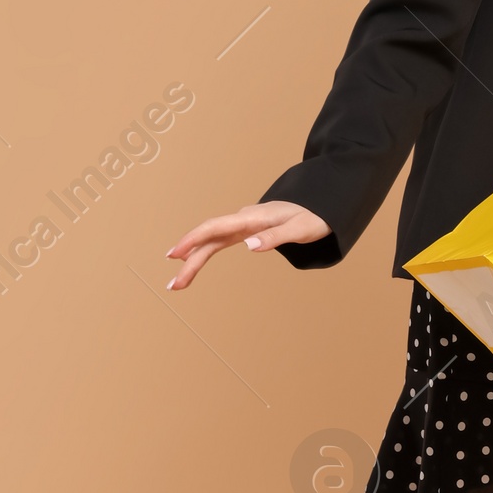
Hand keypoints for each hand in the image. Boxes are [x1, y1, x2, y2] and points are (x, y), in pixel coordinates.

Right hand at [165, 201, 330, 289]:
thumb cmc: (311, 217)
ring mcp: (242, 225)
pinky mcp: (244, 231)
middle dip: (188, 259)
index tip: (176, 255)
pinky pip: (219, 242)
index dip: (193, 240)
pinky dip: (204, 252)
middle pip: (208, 238)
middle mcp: (242, 220)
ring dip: (192, 260)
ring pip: (210, 241)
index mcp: (252, 218)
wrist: (318, 206)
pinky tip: (191, 262)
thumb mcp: (299, 230)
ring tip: (177, 283)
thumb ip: (274, 237)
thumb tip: (248, 246)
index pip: (216, 227)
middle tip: (173, 285)